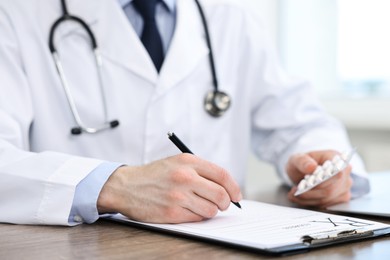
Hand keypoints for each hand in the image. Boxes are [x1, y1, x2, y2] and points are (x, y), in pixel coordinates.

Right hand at [97, 154, 241, 223]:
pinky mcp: (171, 213)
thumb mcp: (177, 162)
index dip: (233, 187)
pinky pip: (197, 218)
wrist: (127, 186)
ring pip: (211, 209)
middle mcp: (184, 177)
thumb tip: (226, 186)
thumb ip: (201, 170)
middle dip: (226, 202)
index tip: (236, 195)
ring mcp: (178, 196)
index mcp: (188, 161)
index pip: (222, 175)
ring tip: (200, 205)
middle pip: (221, 194)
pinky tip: (188, 210)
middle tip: (222, 204)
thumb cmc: (155, 175)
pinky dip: (197, 216)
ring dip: (210, 210)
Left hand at [286, 150, 352, 207]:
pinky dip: (311, 203)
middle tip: (295, 191)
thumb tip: (311, 167)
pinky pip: (326, 204)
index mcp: (336, 158)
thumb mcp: (297, 158)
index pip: (336, 173)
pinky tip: (299, 199)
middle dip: (311, 192)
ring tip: (293, 194)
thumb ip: (303, 161)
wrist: (303, 172)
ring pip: (327, 199)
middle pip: (331, 189)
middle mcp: (345, 172)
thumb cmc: (303, 163)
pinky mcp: (341, 197)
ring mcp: (345, 186)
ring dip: (308, 199)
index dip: (322, 181)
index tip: (306, 183)